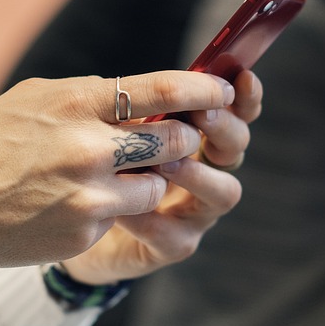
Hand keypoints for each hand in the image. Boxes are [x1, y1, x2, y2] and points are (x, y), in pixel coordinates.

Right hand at [0, 71, 239, 312]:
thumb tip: (141, 97)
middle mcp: (88, 145)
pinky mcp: (84, 230)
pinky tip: (70, 206)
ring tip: (112, 178)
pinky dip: (109, 211)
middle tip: (179, 141)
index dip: (203, 90)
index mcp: (76, 101)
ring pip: (156, 186)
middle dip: (184, 141)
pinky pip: (122, 217)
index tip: (223, 91)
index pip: (163, 89)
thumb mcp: (33, 100)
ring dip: (148, 183)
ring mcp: (88, 192)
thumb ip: (88, 97)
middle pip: (174, 140)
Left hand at [62, 68, 259, 283]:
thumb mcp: (121, 129)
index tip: (241, 79)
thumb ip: (143, 109)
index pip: (236, 113)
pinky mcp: (172, 246)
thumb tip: (148, 82)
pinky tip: (121, 209)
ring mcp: (195, 212)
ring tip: (164, 163)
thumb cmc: (103, 164)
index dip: (246, 98)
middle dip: (224, 129)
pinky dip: (150, 220)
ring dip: (199, 174)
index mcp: (200, 137)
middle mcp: (208, 173)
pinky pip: (174, 236)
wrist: (79, 223)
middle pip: (237, 148)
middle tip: (200, 115)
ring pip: (224, 194)